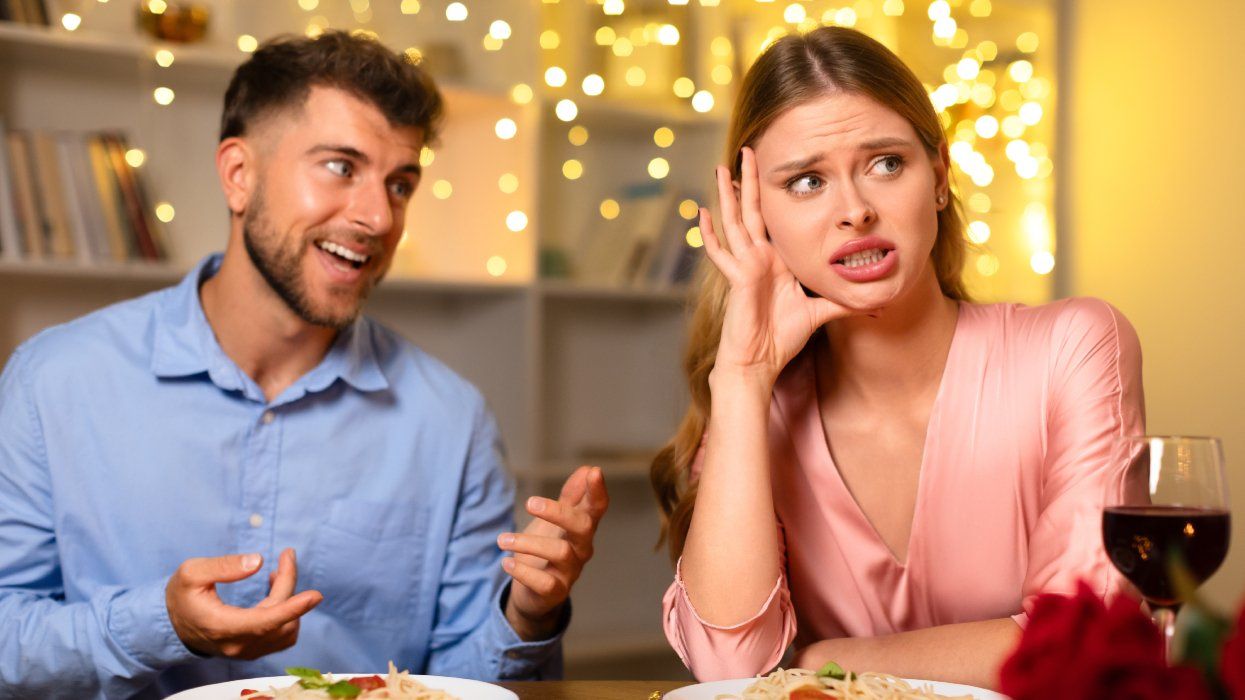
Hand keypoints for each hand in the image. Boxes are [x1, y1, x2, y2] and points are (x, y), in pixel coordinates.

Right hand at [166, 548, 322, 658]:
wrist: (170, 625)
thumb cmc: (180, 595)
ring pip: (286, 629)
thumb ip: (224, 566)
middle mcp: (237, 644)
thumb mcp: (192, 573)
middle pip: (280, 619)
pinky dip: (287, 613)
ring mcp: (246, 651)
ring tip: (278, 572)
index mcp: (221, 627)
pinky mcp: (252, 650)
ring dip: (290, 599)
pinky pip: (281, 635)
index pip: (265, 622)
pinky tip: (275, 591)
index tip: (315, 595)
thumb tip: (258, 561)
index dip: (293, 608)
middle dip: (289, 583)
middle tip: (287, 555)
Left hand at [499, 465, 608, 640]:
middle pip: (582, 526)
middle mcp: (581, 549)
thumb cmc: (548, 549)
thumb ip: (572, 497)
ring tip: (502, 539)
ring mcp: (570, 571)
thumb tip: (587, 469)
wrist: (535, 593)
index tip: (594, 471)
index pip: (596, 507)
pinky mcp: (555, 592)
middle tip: (529, 502)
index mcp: (582, 528)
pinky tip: (506, 562)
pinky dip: (523, 571)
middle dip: (558, 512)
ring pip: (560, 552)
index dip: (598, 490)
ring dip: (527, 543)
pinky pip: (544, 582)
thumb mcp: (558, 521)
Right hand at [702, 147, 849, 384]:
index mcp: (775, 261)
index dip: (771, 195)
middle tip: (747, 149)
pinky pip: (721, 252)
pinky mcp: (737, 279)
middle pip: (752, 211)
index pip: (772, 220)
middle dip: (749, 180)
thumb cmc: (782, 338)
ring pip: (734, 222)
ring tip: (721, 168)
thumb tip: (875, 303)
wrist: (759, 361)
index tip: (772, 169)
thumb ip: (842, 302)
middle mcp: (758, 258)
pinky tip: (702, 214)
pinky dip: (710, 234)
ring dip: (727, 195)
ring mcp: (744, 267)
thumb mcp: (820, 312)